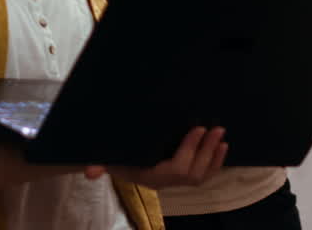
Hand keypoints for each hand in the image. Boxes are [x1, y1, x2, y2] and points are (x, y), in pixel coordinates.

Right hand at [84, 126, 227, 188]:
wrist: (116, 165)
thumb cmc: (115, 158)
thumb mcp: (107, 160)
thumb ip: (99, 165)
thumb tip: (89, 172)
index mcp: (150, 177)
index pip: (175, 169)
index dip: (189, 150)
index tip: (198, 128)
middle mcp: (165, 182)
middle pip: (192, 174)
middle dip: (206, 152)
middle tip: (216, 129)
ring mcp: (175, 181)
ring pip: (200, 176)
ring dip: (213, 157)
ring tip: (222, 136)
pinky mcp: (182, 176)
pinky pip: (202, 175)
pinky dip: (215, 163)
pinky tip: (222, 147)